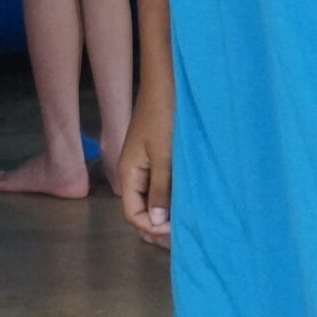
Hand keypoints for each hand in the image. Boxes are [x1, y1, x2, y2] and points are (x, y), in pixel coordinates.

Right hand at [115, 89, 172, 248]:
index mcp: (128, 173)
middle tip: (184, 234)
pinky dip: (171, 197)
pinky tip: (187, 202)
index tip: (177, 232)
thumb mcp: (164, 155)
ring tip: (187, 223)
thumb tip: (157, 221)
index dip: (152, 227)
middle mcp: (133, 172)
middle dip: (158, 226)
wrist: (167, 81)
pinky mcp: (158, 157)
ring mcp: (146, 164)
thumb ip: (160, 189)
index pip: (132, 214)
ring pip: (151, 199)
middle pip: (140, 210)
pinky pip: (161, 185)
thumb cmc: (164, 115)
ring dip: (166, 213)